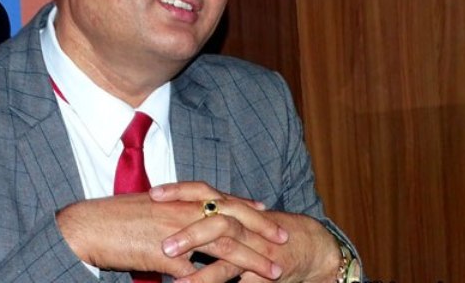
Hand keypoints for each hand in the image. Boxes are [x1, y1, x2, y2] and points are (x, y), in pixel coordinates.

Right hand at [56, 184, 286, 279]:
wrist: (88, 225)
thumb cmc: (112, 215)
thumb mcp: (146, 207)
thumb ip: (169, 213)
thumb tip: (182, 220)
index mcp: (178, 198)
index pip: (221, 199)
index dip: (245, 206)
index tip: (265, 211)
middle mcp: (183, 211)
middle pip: (233, 219)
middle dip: (261, 230)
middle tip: (284, 239)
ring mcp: (178, 234)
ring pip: (226, 247)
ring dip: (253, 260)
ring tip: (274, 271)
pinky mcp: (167, 257)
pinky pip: (200, 273)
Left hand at [151, 182, 338, 282]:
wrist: (311, 247)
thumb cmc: (263, 231)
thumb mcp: (235, 216)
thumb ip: (205, 213)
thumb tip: (165, 210)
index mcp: (233, 208)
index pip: (204, 191)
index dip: (179, 191)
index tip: (153, 195)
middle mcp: (245, 226)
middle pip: (217, 223)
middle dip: (190, 234)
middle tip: (164, 245)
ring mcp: (257, 250)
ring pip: (229, 258)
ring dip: (202, 272)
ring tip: (177, 281)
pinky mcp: (265, 275)